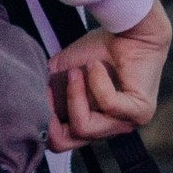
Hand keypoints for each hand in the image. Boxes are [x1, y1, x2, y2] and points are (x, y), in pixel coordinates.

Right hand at [46, 1, 170, 150]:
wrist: (130, 30)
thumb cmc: (101, 50)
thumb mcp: (65, 72)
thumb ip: (50, 90)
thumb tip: (32, 101)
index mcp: (93, 123)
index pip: (60, 141)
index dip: (43, 123)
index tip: (39, 96)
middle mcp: (110, 129)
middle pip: (66, 141)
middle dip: (51, 118)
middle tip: (49, 92)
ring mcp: (127, 123)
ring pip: (85, 127)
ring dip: (75, 95)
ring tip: (75, 72)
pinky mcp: (139, 110)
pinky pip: (107, 105)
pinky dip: (96, 82)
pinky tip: (96, 65)